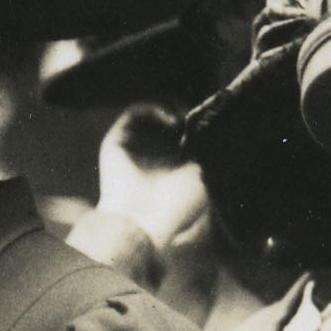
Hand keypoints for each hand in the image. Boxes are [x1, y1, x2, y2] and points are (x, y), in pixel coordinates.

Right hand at [92, 109, 218, 261]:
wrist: (144, 221)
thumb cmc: (177, 205)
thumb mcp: (201, 175)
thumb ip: (205, 149)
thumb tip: (212, 125)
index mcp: (172, 166)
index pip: (184, 134)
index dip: (197, 124)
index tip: (213, 120)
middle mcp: (151, 156)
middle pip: (168, 122)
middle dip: (185, 114)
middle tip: (200, 114)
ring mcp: (133, 148)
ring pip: (151, 116)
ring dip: (171, 110)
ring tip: (186, 118)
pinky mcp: (117, 142)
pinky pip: (133, 113)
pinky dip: (152, 109)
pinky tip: (171, 120)